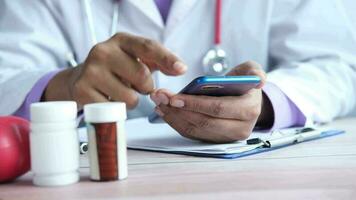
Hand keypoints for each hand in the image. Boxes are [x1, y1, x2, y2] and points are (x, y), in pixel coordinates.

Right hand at [44, 33, 186, 107]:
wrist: (81, 78)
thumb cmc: (116, 69)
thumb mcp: (137, 59)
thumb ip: (160, 61)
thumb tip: (180, 69)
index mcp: (121, 40)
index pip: (148, 47)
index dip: (167, 58)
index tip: (181, 69)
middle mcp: (103, 51)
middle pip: (142, 76)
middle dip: (146, 87)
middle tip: (135, 85)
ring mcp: (91, 70)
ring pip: (130, 97)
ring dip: (131, 100)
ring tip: (120, 92)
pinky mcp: (82, 90)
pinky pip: (114, 109)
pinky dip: (116, 109)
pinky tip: (108, 99)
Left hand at [150, 61, 271, 142]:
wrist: (245, 101)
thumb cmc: (244, 84)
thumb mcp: (251, 72)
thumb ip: (254, 72)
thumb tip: (258, 80)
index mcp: (249, 110)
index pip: (218, 109)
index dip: (195, 104)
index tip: (174, 97)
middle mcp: (240, 128)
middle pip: (204, 122)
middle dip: (178, 110)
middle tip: (160, 97)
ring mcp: (226, 137)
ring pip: (196, 130)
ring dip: (174, 117)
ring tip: (159, 102)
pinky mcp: (215, 140)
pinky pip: (192, 134)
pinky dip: (176, 123)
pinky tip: (165, 111)